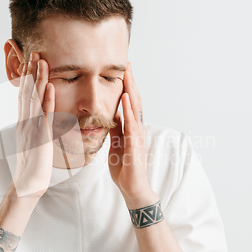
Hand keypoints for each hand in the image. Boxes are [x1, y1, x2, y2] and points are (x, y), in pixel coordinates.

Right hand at [11, 52, 54, 197]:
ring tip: (41, 61)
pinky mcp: (40, 135)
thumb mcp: (33, 142)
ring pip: (34, 98)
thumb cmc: (33, 165)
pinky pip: (44, 114)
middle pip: (27, 91)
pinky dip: (47, 99)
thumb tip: (39, 120)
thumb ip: (35, 129)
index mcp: (24, 122)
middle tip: (34, 52)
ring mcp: (31, 127)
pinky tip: (50, 86)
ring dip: (38, 79)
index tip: (31, 62)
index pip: (25, 95)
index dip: (27, 78)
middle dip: (30, 72)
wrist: (28, 183)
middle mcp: (25, 121)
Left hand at [108, 63, 158, 207]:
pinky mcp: (135, 144)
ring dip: (132, 89)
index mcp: (131, 128)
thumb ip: (116, 130)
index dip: (127, 87)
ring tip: (128, 73)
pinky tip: (126, 97)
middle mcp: (137, 128)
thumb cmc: (125, 168)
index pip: (130, 103)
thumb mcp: (116, 145)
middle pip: (135, 100)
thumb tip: (113, 116)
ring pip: (136, 108)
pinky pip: (132, 123)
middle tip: (127, 64)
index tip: (123, 71)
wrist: (132, 187)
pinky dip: (129, 109)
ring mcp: (138, 135)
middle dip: (131, 82)